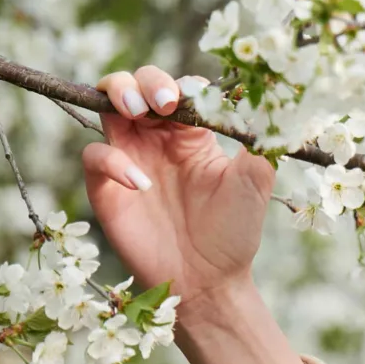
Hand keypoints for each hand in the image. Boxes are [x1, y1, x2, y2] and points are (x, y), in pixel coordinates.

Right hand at [81, 65, 273, 305]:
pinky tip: (141, 183)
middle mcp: (157, 139)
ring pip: (107, 106)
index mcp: (193, 133)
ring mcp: (129, 159)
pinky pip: (94, 156)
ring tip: (138, 112)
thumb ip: (260, 138)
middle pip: (136, 85)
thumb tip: (270, 97)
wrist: (208, 282)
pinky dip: (110, 160)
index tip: (190, 99)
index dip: (180, 84)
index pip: (178, 88)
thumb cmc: (234, 231)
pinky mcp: (107, 188)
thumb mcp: (255, 181)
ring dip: (117, 96)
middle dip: (143, 81)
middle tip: (159, 102)